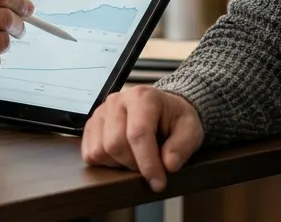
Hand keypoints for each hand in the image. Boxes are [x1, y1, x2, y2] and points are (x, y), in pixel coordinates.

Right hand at [82, 86, 204, 192]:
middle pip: (115, 144)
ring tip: (136, 159)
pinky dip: (106, 163)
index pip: (138, 134)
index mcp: (143, 97)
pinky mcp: (91, 125)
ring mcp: (100, 112)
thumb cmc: (175, 119)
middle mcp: (117, 100)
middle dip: (134, 165)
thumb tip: (169, 165)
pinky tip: (122, 157)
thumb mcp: (190, 129)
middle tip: (150, 168)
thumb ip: (182, 146)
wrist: (163, 109)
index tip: (158, 183)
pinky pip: (90, 153)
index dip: (148, 163)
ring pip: (100, 150)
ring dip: (119, 164)